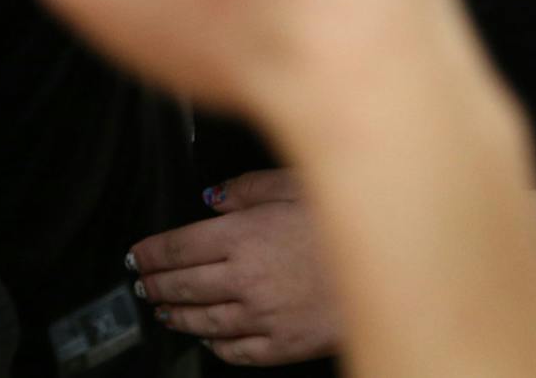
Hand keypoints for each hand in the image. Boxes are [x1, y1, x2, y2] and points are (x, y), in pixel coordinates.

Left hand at [128, 170, 337, 365]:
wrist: (398, 268)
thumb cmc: (347, 221)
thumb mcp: (294, 184)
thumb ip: (247, 189)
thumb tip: (213, 197)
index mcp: (242, 236)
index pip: (178, 247)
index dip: (150, 253)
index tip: (137, 256)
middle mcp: (245, 279)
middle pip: (183, 285)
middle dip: (156, 285)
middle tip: (143, 285)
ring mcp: (264, 316)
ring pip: (204, 321)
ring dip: (178, 316)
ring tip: (163, 311)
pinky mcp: (286, 345)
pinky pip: (239, 351)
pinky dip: (217, 346)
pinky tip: (208, 340)